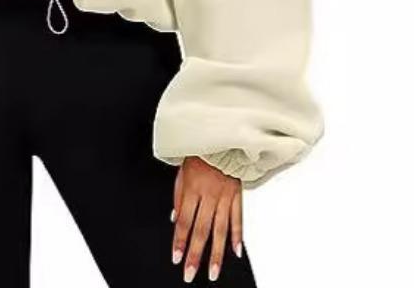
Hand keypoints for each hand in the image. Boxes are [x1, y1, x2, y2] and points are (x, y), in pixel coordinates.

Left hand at [171, 156, 242, 282]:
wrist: (220, 139)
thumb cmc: (198, 154)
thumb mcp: (181, 173)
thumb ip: (178, 197)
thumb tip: (175, 219)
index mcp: (191, 189)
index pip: (184, 221)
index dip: (180, 241)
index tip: (177, 258)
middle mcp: (208, 195)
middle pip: (200, 230)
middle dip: (195, 254)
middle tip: (191, 273)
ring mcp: (224, 196)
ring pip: (220, 230)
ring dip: (216, 254)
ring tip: (213, 272)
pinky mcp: (237, 194)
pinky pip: (237, 218)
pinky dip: (237, 236)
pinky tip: (235, 252)